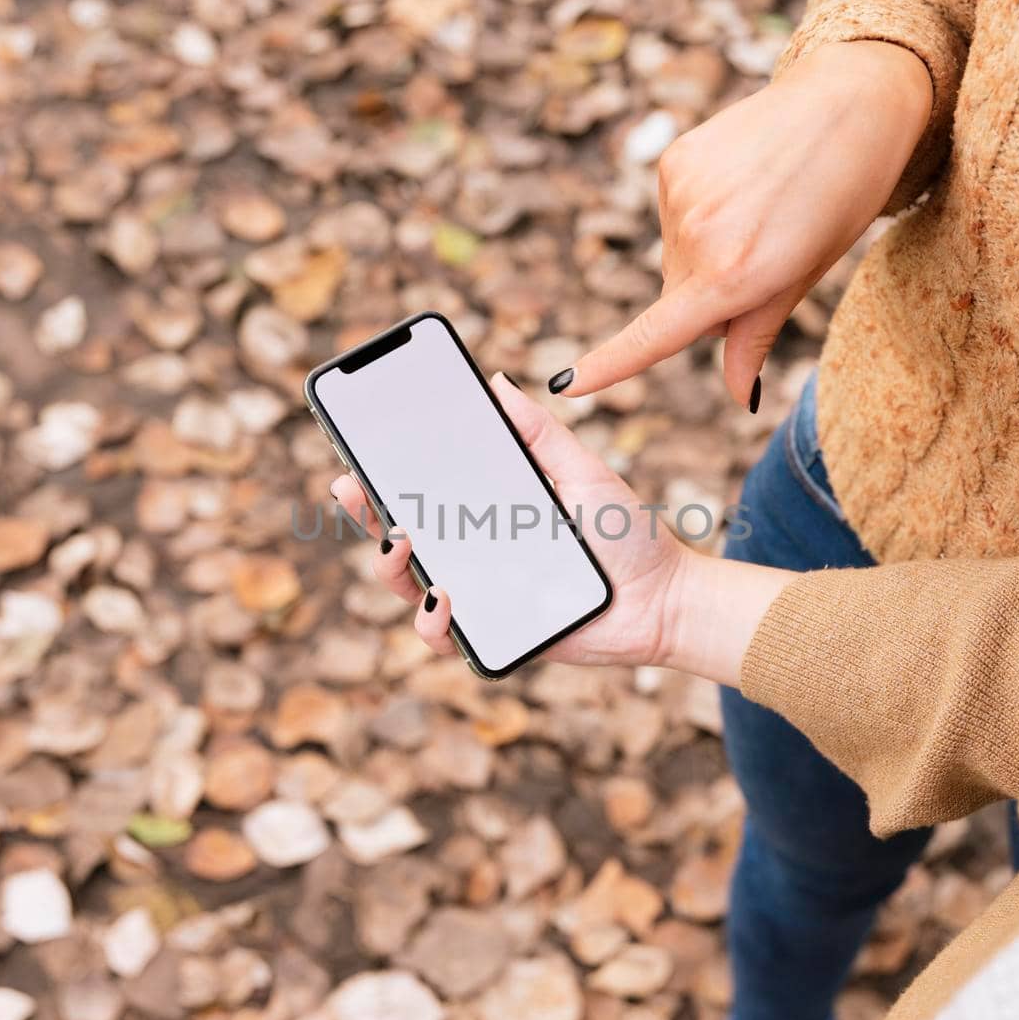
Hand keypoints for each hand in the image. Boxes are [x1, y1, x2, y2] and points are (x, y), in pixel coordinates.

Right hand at [331, 374, 692, 668]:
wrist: (664, 600)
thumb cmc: (627, 536)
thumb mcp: (583, 471)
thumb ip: (539, 432)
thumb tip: (497, 382)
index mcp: (487, 510)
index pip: (423, 491)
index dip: (384, 474)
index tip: (359, 450)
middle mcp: (474, 553)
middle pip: (401, 536)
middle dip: (367, 513)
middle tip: (354, 487)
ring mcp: (480, 596)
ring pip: (409, 587)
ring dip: (389, 567)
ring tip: (400, 542)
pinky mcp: (495, 636)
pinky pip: (445, 637)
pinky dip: (432, 622)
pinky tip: (443, 596)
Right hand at [551, 40, 932, 408]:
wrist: (851, 102)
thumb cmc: (842, 198)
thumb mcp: (805, 276)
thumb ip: (756, 337)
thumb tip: (739, 396)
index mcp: (734, 276)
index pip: (656, 334)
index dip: (611, 363)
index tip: (568, 385)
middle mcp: (696, 237)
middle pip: (680, 299)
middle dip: (712, 294)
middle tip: (769, 250)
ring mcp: (680, 194)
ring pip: (678, 257)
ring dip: (707, 249)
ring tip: (761, 207)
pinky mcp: (673, 162)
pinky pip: (676, 214)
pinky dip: (701, 212)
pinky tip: (740, 184)